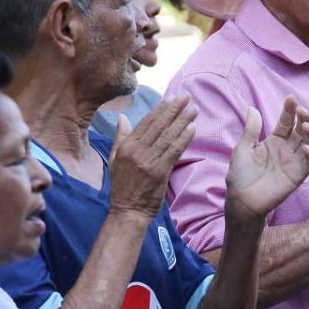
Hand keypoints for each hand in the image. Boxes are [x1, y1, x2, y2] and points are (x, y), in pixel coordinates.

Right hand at [108, 96, 196, 218]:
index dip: (160, 109)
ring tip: (193, 109)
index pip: (146, 122)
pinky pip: (173, 151)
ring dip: (182, 121)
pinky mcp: (159, 172)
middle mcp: (136, 151)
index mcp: (126, 146)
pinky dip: (183, 138)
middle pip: (158, 125)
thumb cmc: (122, 186)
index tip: (172, 98)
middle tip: (187, 97)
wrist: (127, 211)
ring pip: (168, 136)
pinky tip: (192, 129)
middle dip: (174, 109)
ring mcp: (148, 161)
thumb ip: (120, 137)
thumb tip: (121, 117)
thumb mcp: (115, 159)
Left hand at [224, 97, 308, 220]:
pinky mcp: (297, 176)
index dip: (289, 111)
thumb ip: (251, 130)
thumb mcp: (243, 149)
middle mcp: (286, 150)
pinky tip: (308, 148)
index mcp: (273, 142)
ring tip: (307, 126)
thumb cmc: (240, 176)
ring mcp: (292, 162)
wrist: (241, 201)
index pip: (285, 122)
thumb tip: (252, 108)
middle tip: (301, 110)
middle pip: (300, 130)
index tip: (290, 98)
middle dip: (303, 118)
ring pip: (308, 144)